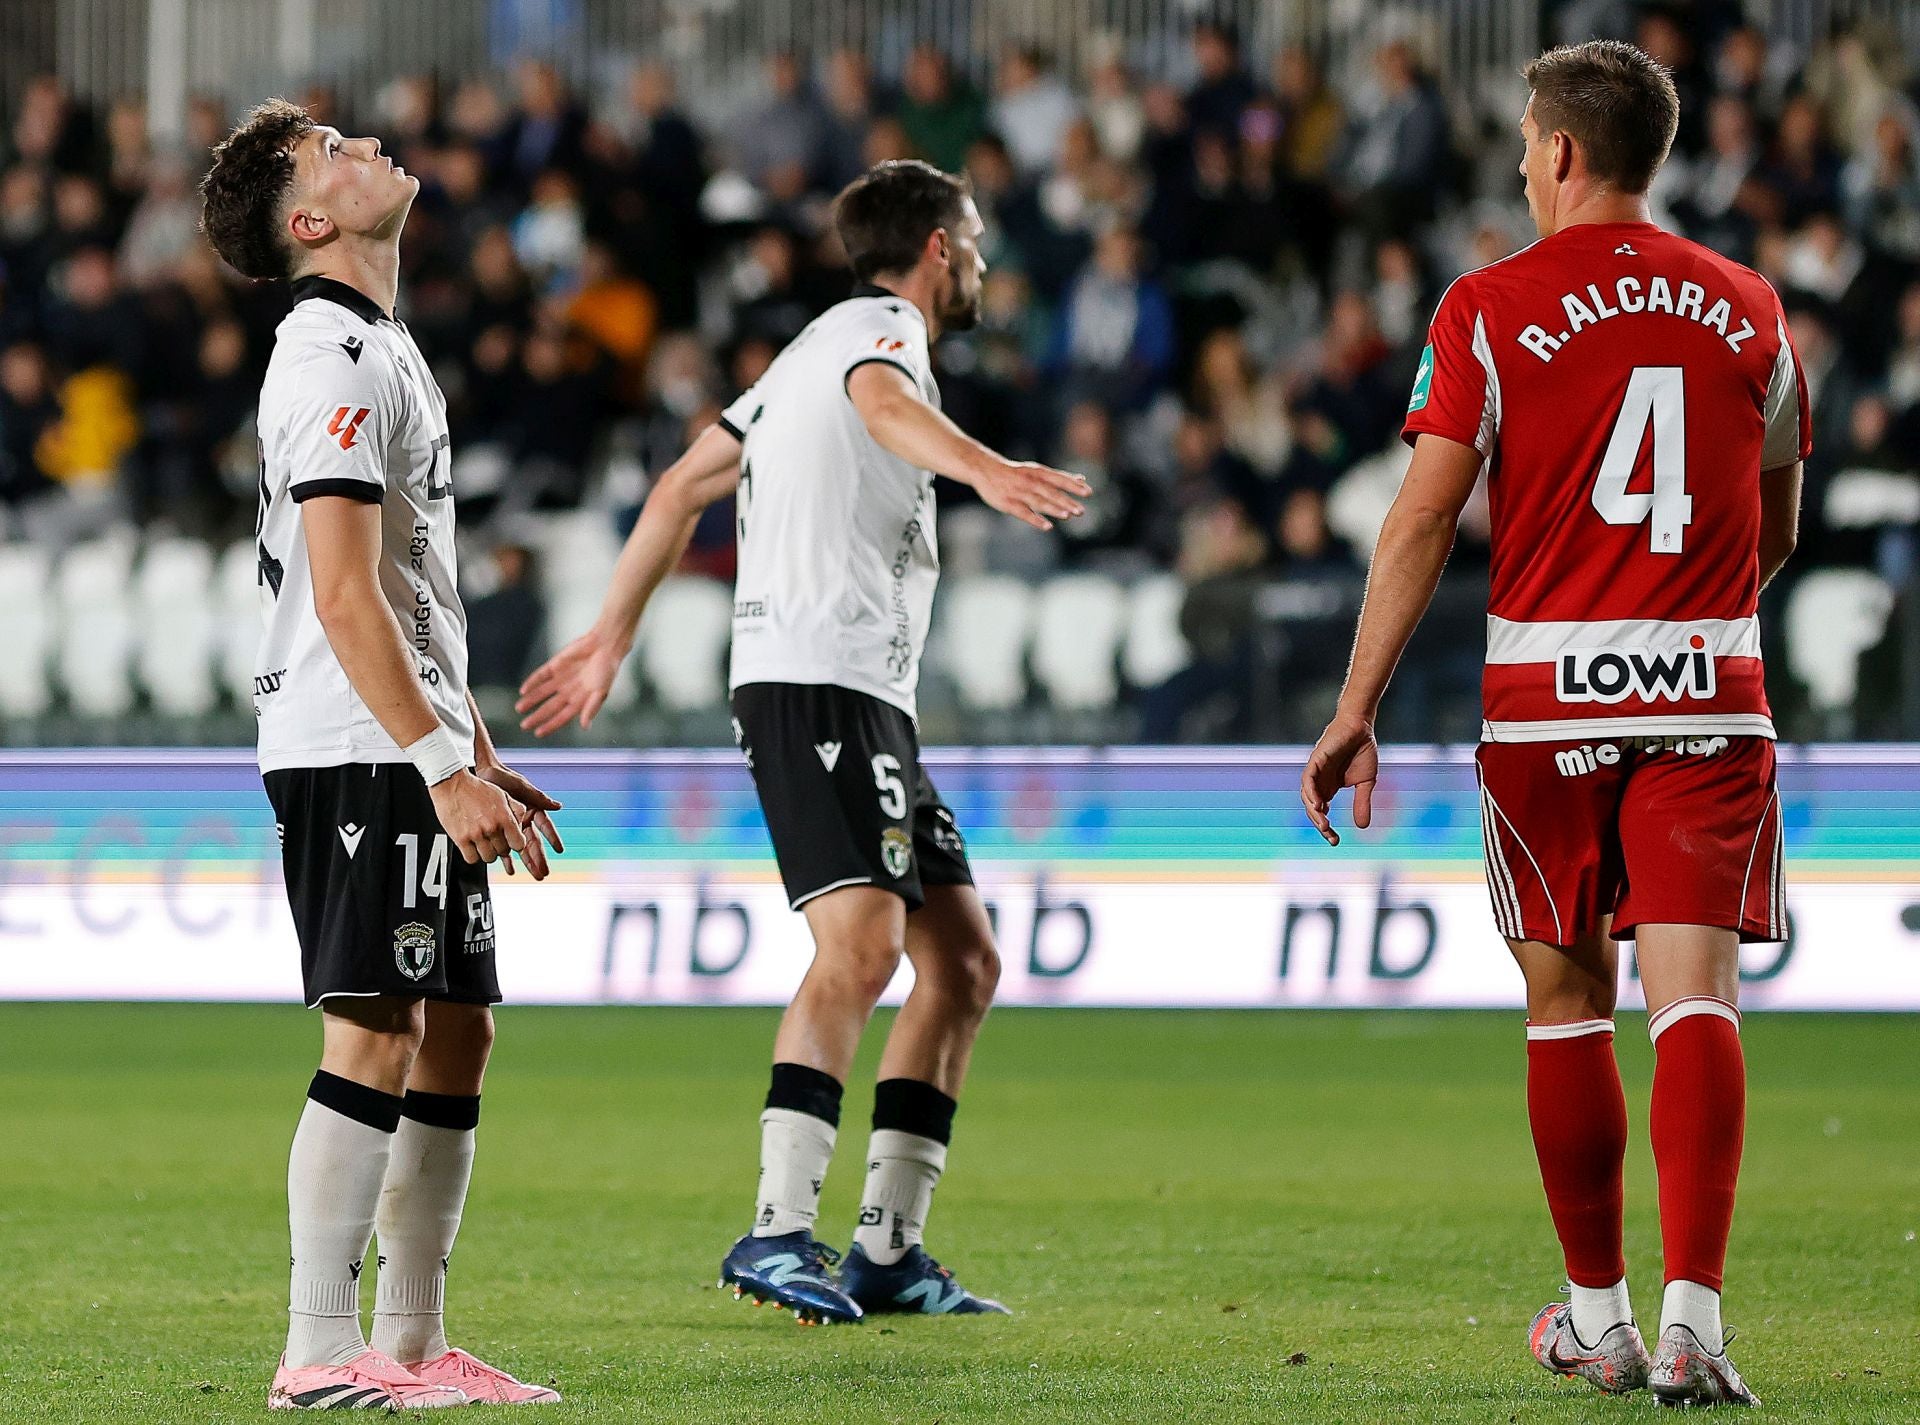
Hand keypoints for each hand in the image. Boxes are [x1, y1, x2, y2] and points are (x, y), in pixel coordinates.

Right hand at [428, 769, 529, 866]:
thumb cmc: (476, 788)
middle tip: (495, 839)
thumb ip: (516, 810)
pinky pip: (471, 859)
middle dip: (500, 847)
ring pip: (488, 858)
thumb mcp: (503, 795)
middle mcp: (491, 827)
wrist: (452, 784)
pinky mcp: (460, 839)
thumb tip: (522, 825)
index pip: (519, 844)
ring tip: (483, 843)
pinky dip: (473, 856)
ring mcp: (475, 835)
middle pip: (503, 852)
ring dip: (487, 852)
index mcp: (503, 817)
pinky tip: (472, 847)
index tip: (512, 842)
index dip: (516, 844)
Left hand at [477, 761, 564, 879]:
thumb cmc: (505, 777)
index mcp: (532, 810)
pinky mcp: (498, 830)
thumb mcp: (523, 788)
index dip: (552, 838)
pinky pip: (504, 846)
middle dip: (539, 858)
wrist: (483, 774)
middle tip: (543, 872)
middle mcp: (523, 820)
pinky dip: (507, 858)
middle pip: (533, 843)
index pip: (545, 828)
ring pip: (520, 848)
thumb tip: (558, 806)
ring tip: (533, 874)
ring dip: (526, 862)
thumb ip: (540, 798)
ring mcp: (511, 826)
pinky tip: (510, 868)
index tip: (559, 850)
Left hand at [517, 627, 625, 734]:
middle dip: (536, 717)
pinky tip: (524, 690)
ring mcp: (560, 679)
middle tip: (524, 725)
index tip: (538, 733)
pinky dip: (532, 682)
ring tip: (519, 709)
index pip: (561, 717)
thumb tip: (585, 727)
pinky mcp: (555, 666)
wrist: (604, 646)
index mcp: (579, 701)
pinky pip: (540, 676)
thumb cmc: (607, 670)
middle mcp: (568, 692)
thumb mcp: (601, 692)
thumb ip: (591, 708)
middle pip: (549, 707)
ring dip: (530, 700)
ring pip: (541, 692)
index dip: (550, 725)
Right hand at [974, 459, 1090, 531]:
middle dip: (1066, 501)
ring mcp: (1018, 492)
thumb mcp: (1037, 470)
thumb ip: (1059, 477)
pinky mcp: (1008, 504)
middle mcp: (1029, 481)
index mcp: (1038, 472)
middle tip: (1081, 510)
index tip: (1088, 492)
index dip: (1073, 485)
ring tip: (1068, 516)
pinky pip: (1024, 513)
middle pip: (1051, 492)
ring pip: (1038, 501)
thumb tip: (1082, 479)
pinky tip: (1048, 526)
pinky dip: (1036, 519)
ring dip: (1054, 508)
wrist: (985, 469)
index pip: (1059, 479)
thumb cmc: (1016, 472)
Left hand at [1301, 712, 1379, 847]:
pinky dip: (1310, 792)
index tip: (1335, 841)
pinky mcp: (1315, 760)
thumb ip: (1362, 803)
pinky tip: (1318, 804)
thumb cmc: (1362, 751)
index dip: (1326, 828)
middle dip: (1320, 823)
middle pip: (1312, 808)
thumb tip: (1362, 827)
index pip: (1322, 813)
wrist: (1361, 727)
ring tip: (1323, 824)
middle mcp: (1319, 782)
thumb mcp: (1366, 783)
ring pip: (1307, 795)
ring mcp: (1315, 771)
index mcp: (1328, 788)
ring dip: (1313, 811)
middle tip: (1330, 835)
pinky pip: (1308, 779)